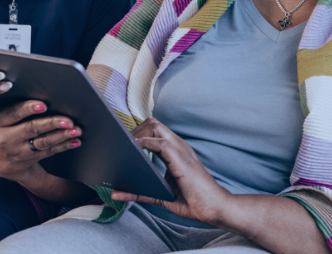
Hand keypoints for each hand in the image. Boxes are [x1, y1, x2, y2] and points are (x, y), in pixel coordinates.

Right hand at [0, 100, 81, 183]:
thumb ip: (9, 105)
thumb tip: (36, 86)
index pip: (12, 113)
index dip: (28, 109)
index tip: (43, 105)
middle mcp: (5, 138)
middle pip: (31, 129)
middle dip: (51, 123)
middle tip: (68, 120)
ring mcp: (17, 151)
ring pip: (43, 142)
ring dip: (62, 135)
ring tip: (76, 130)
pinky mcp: (29, 159)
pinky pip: (49, 151)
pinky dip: (64, 145)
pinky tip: (75, 141)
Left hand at [111, 118, 232, 225]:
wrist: (215, 208)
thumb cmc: (194, 201)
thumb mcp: (161, 195)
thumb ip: (141, 192)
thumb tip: (116, 193)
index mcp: (176, 151)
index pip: (155, 130)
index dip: (138, 133)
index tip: (124, 145)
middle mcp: (179, 146)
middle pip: (153, 122)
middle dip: (135, 130)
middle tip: (122, 146)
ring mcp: (181, 150)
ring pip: (156, 126)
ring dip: (138, 134)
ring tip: (125, 147)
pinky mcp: (181, 159)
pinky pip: (161, 143)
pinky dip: (146, 143)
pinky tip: (136, 151)